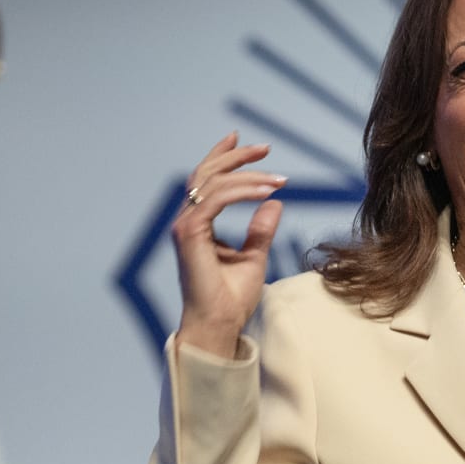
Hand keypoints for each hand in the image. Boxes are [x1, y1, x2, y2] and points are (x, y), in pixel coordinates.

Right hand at [172, 131, 285, 357]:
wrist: (219, 324)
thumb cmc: (231, 299)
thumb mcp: (254, 257)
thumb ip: (261, 230)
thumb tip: (275, 203)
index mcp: (197, 224)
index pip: (207, 181)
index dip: (222, 156)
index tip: (241, 139)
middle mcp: (187, 221)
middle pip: (208, 174)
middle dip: (236, 157)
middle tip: (266, 148)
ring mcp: (185, 226)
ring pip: (214, 183)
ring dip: (249, 176)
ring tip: (279, 180)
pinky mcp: (190, 233)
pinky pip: (217, 199)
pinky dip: (243, 192)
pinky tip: (267, 192)